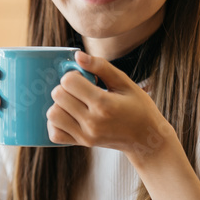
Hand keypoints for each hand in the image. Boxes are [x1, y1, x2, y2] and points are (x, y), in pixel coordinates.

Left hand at [46, 51, 175, 158]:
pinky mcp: (82, 144)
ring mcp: (86, 135)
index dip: (73, 75)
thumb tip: (77, 55)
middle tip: (79, 89)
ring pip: (52, 115)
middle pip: (58, 96)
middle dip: (65, 87)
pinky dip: (57, 123)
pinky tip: (69, 116)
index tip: (84, 77)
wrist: (146, 138)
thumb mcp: (125, 82)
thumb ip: (101, 67)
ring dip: (59, 105)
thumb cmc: (138, 107)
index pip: (68, 82)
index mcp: (103, 103)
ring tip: (74, 103)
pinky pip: (55, 133)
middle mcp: (92, 122)